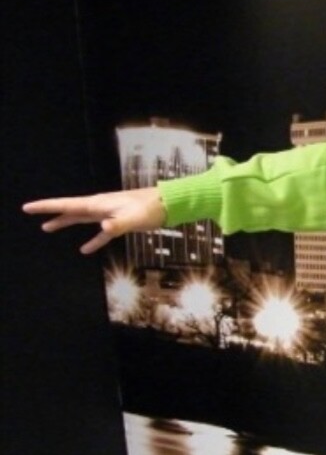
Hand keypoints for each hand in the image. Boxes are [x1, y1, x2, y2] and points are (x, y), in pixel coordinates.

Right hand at [23, 187, 166, 253]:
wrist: (168, 204)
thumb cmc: (152, 208)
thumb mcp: (134, 218)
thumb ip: (118, 224)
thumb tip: (102, 228)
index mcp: (99, 204)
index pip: (67, 205)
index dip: (47, 207)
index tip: (28, 207)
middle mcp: (101, 206)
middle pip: (70, 209)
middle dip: (50, 211)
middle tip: (31, 212)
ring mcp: (109, 213)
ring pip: (82, 219)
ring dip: (66, 223)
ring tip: (48, 228)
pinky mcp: (119, 222)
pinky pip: (101, 233)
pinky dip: (93, 240)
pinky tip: (85, 249)